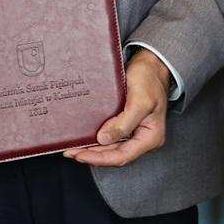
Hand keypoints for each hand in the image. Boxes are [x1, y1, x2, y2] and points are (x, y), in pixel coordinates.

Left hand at [68, 49, 170, 167]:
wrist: (151, 64)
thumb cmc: (149, 79)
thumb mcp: (139, 101)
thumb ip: (124, 123)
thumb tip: (105, 139)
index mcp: (151, 137)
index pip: (122, 156)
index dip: (100, 158)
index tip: (81, 155)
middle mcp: (144, 139)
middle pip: (115, 155)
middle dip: (93, 156)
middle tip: (72, 152)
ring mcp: (135, 133)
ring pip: (112, 149)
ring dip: (93, 150)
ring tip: (75, 149)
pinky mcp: (127, 126)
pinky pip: (111, 138)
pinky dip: (98, 141)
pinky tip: (86, 140)